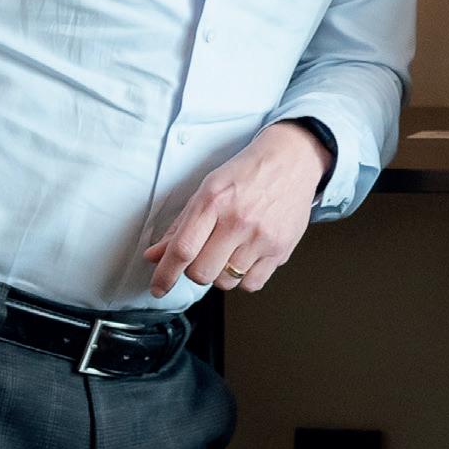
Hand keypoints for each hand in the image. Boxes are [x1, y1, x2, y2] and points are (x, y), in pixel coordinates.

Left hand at [142, 121, 336, 295]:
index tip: (158, 288)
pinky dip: (244, 278)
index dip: (164, 275)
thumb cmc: (248, 172)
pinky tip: (246, 258)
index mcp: (214, 201)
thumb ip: (180, 225)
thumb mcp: (207, 189)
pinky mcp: (282, 248)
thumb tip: (156, 255)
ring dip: (220, 273)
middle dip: (195, 270)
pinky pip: (252, 283)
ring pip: (226, 281)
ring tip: (229, 252)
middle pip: (202, 272)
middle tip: (203, 256)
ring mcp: (262, 236)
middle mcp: (238, 220)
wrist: (292, 160)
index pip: (182, 249)